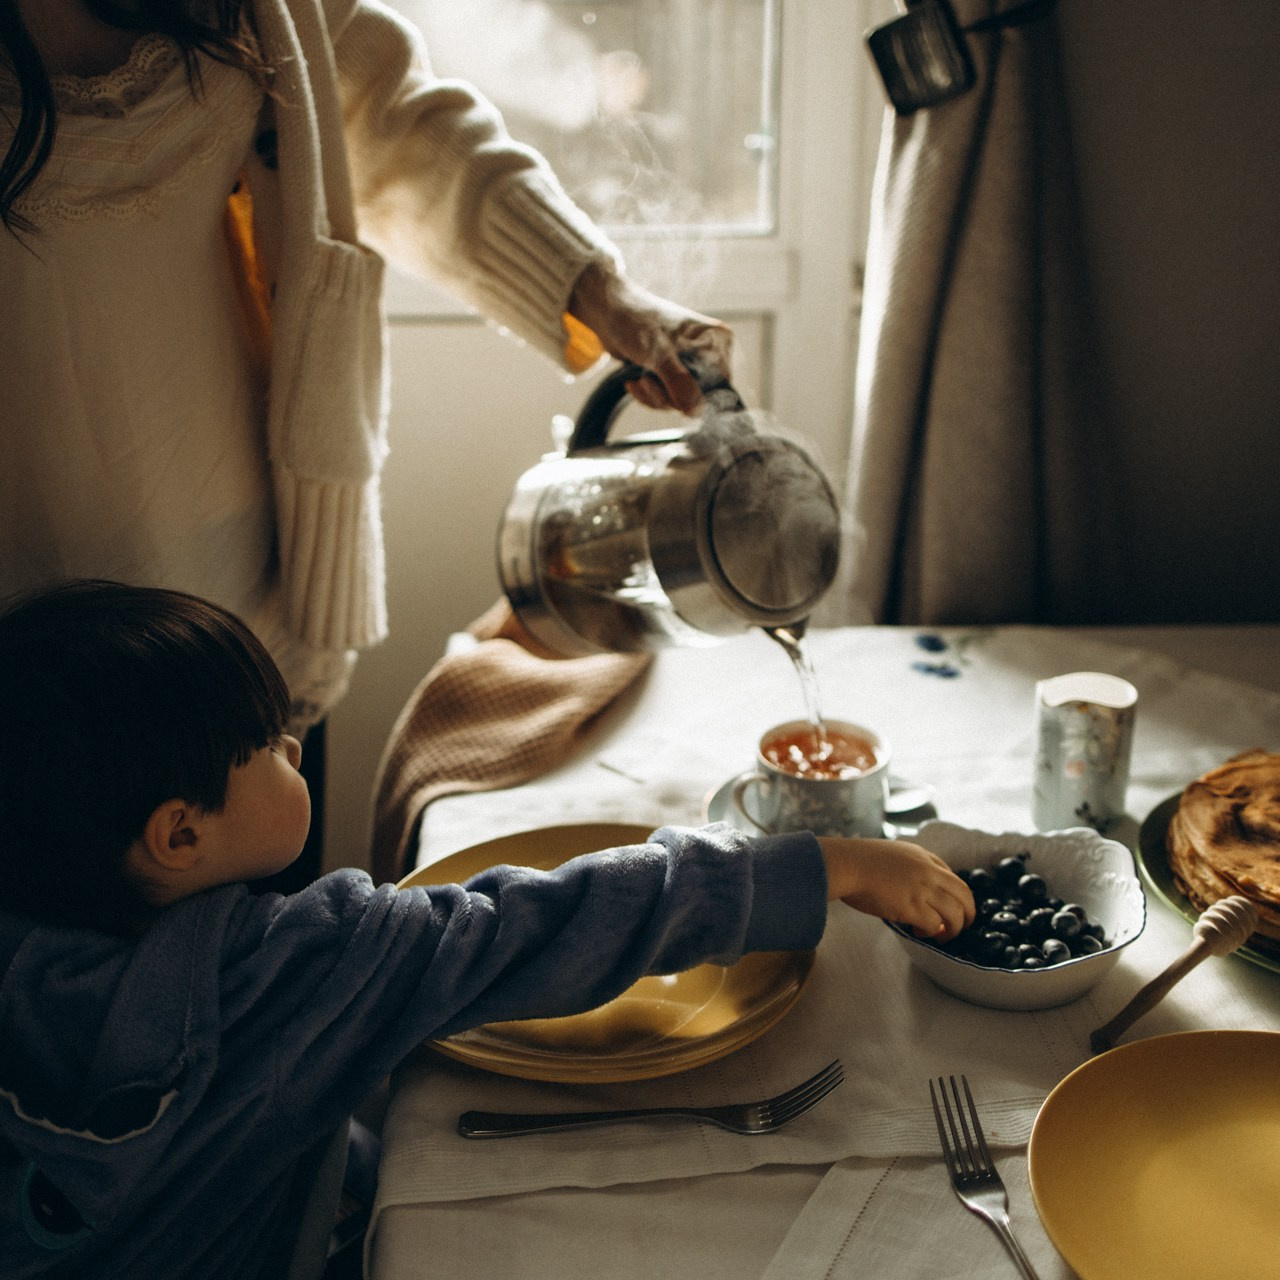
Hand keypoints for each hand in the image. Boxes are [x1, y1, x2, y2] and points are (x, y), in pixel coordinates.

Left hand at [567, 260, 732, 413]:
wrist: (608, 312)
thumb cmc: (636, 321)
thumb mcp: (660, 353)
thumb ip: (680, 383)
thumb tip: (695, 410)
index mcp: (717, 339)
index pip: (721, 382)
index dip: (698, 394)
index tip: (675, 394)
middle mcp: (707, 352)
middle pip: (699, 396)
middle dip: (669, 395)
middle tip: (649, 380)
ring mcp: (688, 364)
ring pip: (680, 401)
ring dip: (655, 395)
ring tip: (640, 378)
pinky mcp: (670, 373)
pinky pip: (666, 399)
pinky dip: (648, 395)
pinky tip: (635, 380)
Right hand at [819, 837, 975, 940]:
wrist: (847, 864)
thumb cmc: (860, 860)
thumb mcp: (893, 853)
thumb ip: (909, 865)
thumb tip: (914, 886)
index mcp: (925, 857)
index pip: (954, 878)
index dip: (957, 897)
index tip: (953, 908)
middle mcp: (929, 872)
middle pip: (964, 895)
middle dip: (969, 914)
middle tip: (963, 927)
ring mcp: (922, 889)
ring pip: (955, 914)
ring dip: (953, 929)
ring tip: (942, 936)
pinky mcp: (912, 907)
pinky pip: (935, 925)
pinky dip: (931, 932)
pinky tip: (919, 932)